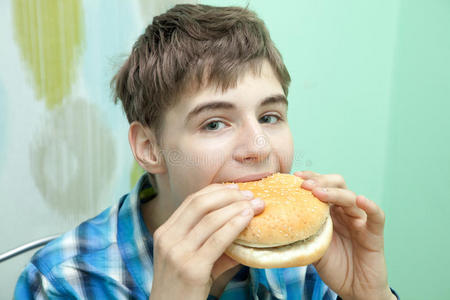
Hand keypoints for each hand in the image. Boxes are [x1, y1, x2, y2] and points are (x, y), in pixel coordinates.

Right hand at [149, 184, 264, 299]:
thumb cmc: (184, 288)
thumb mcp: (192, 259)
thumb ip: (212, 243)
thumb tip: (242, 227)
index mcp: (165, 232)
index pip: (191, 201)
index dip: (216, 191)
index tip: (236, 189)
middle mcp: (168, 238)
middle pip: (200, 204)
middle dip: (228, 195)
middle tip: (250, 195)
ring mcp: (177, 253)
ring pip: (210, 219)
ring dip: (237, 208)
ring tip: (256, 205)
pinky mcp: (192, 268)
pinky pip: (217, 240)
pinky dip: (235, 225)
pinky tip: (248, 219)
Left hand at [294, 171, 394, 299]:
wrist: (354, 290)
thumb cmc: (334, 266)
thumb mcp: (312, 247)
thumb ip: (302, 233)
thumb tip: (277, 222)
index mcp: (330, 212)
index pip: (322, 186)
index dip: (310, 178)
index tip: (295, 177)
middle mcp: (345, 212)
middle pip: (337, 185)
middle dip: (320, 181)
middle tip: (304, 185)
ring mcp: (360, 221)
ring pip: (350, 198)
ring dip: (334, 193)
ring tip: (318, 192)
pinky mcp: (374, 234)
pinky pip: (376, 216)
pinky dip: (370, 206)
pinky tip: (360, 200)